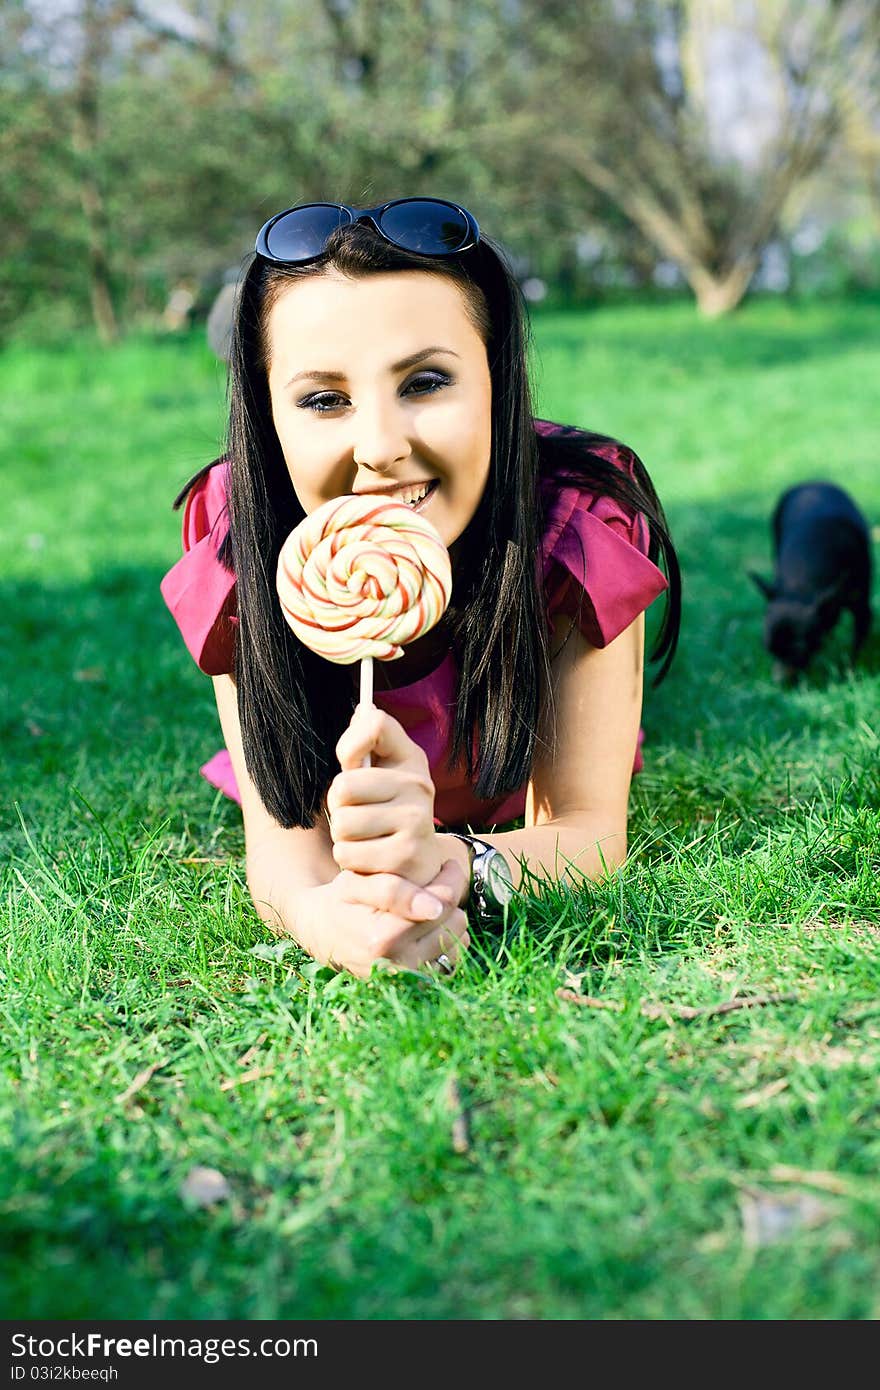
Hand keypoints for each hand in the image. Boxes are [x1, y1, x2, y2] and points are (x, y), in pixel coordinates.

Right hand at [293, 859, 469, 979]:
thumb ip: (392, 890)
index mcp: (382, 940)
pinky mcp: (418, 986)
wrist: (324, 935)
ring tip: (428, 904)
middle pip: (455, 920)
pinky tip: (428, 925)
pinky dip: (447, 938)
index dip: (450, 878)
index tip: (447, 865)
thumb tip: (434, 908)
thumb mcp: (354, 884)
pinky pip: (455, 956)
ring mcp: (410, 980)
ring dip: (449, 918)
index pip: (442, 903)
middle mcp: (399, 966)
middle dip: (449, 897)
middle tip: (435, 882)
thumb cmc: (340, 901)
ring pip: (460, 938)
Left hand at [328, 706, 447, 887]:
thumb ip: (367, 743)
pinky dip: (349, 860)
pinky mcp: (406, 858)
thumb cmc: (389, 811)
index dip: (349, 744)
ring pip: (343, 824)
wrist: (420, 863)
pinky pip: (347, 854)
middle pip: (343, 785)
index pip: (375, 724)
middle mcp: (419, 786)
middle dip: (338, 806)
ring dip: (343, 836)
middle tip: (356, 814)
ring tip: (364, 838)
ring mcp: (417, 822)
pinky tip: (369, 858)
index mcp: (411, 759)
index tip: (350, 762)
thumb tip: (362, 709)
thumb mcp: (383, 774)